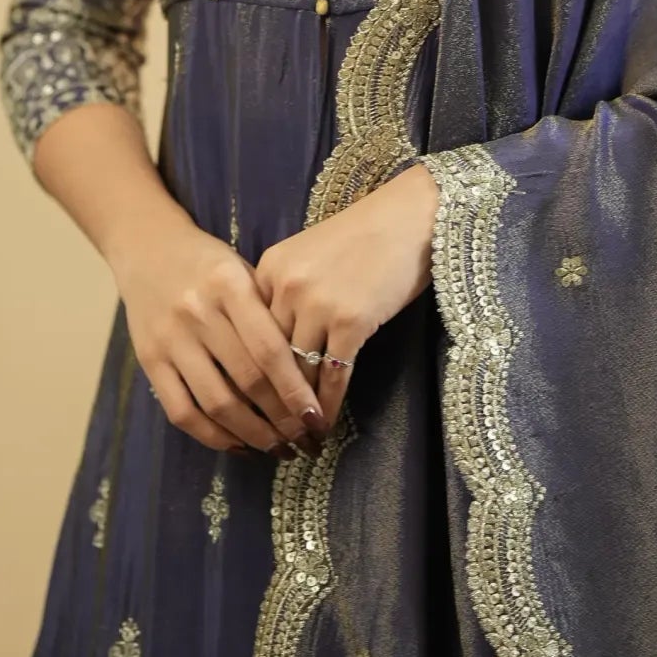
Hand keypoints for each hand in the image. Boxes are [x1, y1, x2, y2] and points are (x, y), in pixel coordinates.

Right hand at [104, 202, 326, 457]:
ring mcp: (170, 339)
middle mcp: (198, 312)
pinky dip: (212, 436)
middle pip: (247, 380)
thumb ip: (269, 315)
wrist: (148, 247)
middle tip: (305, 440)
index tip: (316, 418)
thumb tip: (310, 374)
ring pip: (216, 402)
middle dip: (281, 418)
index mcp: (229, 285)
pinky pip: (181, 411)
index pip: (269, 349)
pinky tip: (239, 445)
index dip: (295, 390)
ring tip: (278, 449)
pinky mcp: (148, 360)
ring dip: (252, 434)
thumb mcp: (244, 271)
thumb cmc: (210, 263)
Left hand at [252, 160, 439, 428]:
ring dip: (298, 412)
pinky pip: (333, 374)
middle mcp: (285, 287)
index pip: (247, 336)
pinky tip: (327, 424)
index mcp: (267, 270)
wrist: (409, 217)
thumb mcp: (308, 259)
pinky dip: (329, 404)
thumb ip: (284, 296)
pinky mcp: (352, 320)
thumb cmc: (362, 238)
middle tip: (271, 437)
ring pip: (298, 372)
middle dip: (269, 403)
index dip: (248, 376)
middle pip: (267, 360)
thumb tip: (276, 351)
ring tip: (298, 439)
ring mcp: (318, 304)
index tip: (247, 407)